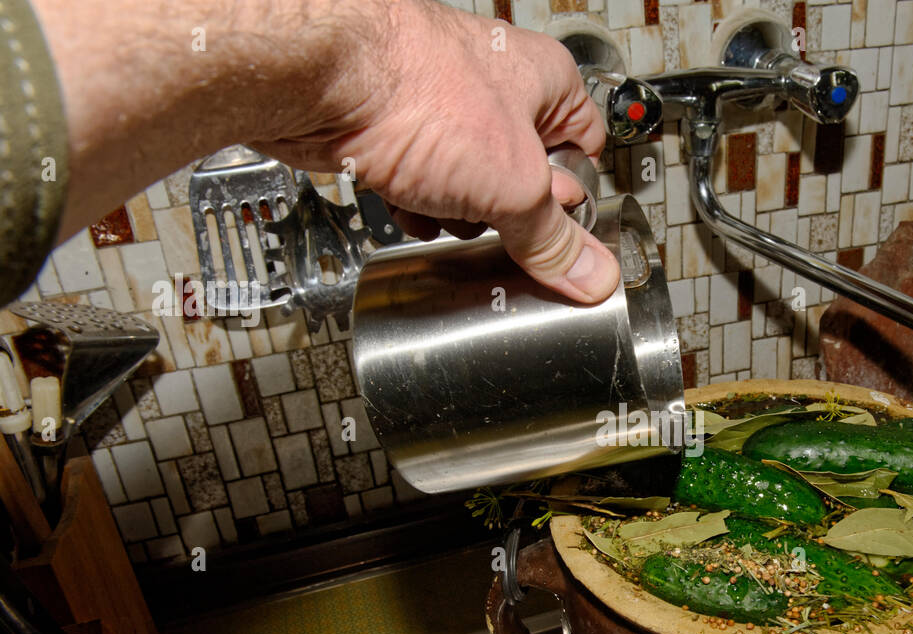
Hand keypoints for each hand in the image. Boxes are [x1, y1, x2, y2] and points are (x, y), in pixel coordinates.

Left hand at [249, 3, 619, 303]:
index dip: (578, 201)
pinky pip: (423, 186)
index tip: (568, 239)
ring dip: (458, 213)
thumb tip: (593, 274)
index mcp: (545, 82)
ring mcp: (443, 111)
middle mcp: (496, 91)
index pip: (586, 153)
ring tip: (444, 209)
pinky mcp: (398, 135)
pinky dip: (417, 204)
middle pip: (525, 179)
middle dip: (508, 215)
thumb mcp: (513, 185)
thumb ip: (554, 237)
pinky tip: (408, 206)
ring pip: (471, 187)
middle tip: (499, 225)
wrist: (319, 80)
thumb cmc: (414, 90)